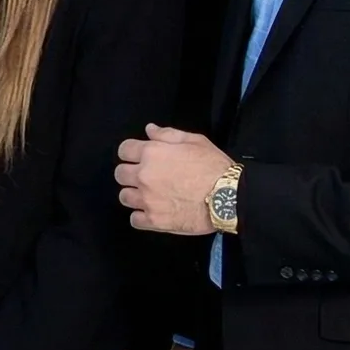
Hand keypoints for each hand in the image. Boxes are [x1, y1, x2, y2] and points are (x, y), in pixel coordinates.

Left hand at [116, 125, 230, 235]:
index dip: (131, 153)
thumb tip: (149, 129)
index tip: (138, 158)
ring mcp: (147, 199)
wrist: (229, 197)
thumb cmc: (214, 167)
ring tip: (149, 196)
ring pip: (124, 197)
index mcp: (152, 153)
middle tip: (145, 177)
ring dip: (134, 195)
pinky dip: (141, 217)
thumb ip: (167, 134)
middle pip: (120, 174)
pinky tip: (152, 212)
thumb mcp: (195, 141)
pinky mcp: (154, 220)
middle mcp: (144, 176)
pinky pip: (134, 219)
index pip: (124, 150)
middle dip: (130, 174)